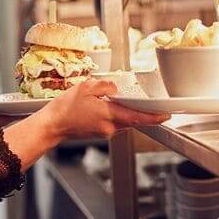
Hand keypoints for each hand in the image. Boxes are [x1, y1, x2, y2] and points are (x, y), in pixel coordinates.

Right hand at [36, 79, 169, 140]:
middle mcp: (109, 127)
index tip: (165, 116)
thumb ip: (105, 85)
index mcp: (108, 114)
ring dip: (127, 113)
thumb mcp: (85, 87)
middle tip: (151, 105)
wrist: (53, 125)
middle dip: (142, 113)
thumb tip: (115, 88)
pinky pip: (114, 123)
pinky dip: (117, 115)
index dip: (153, 117)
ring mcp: (105, 132)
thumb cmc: (65, 108)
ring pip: (124, 122)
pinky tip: (108, 107)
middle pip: (133, 120)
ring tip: (120, 102)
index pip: (137, 117)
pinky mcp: (100, 133)